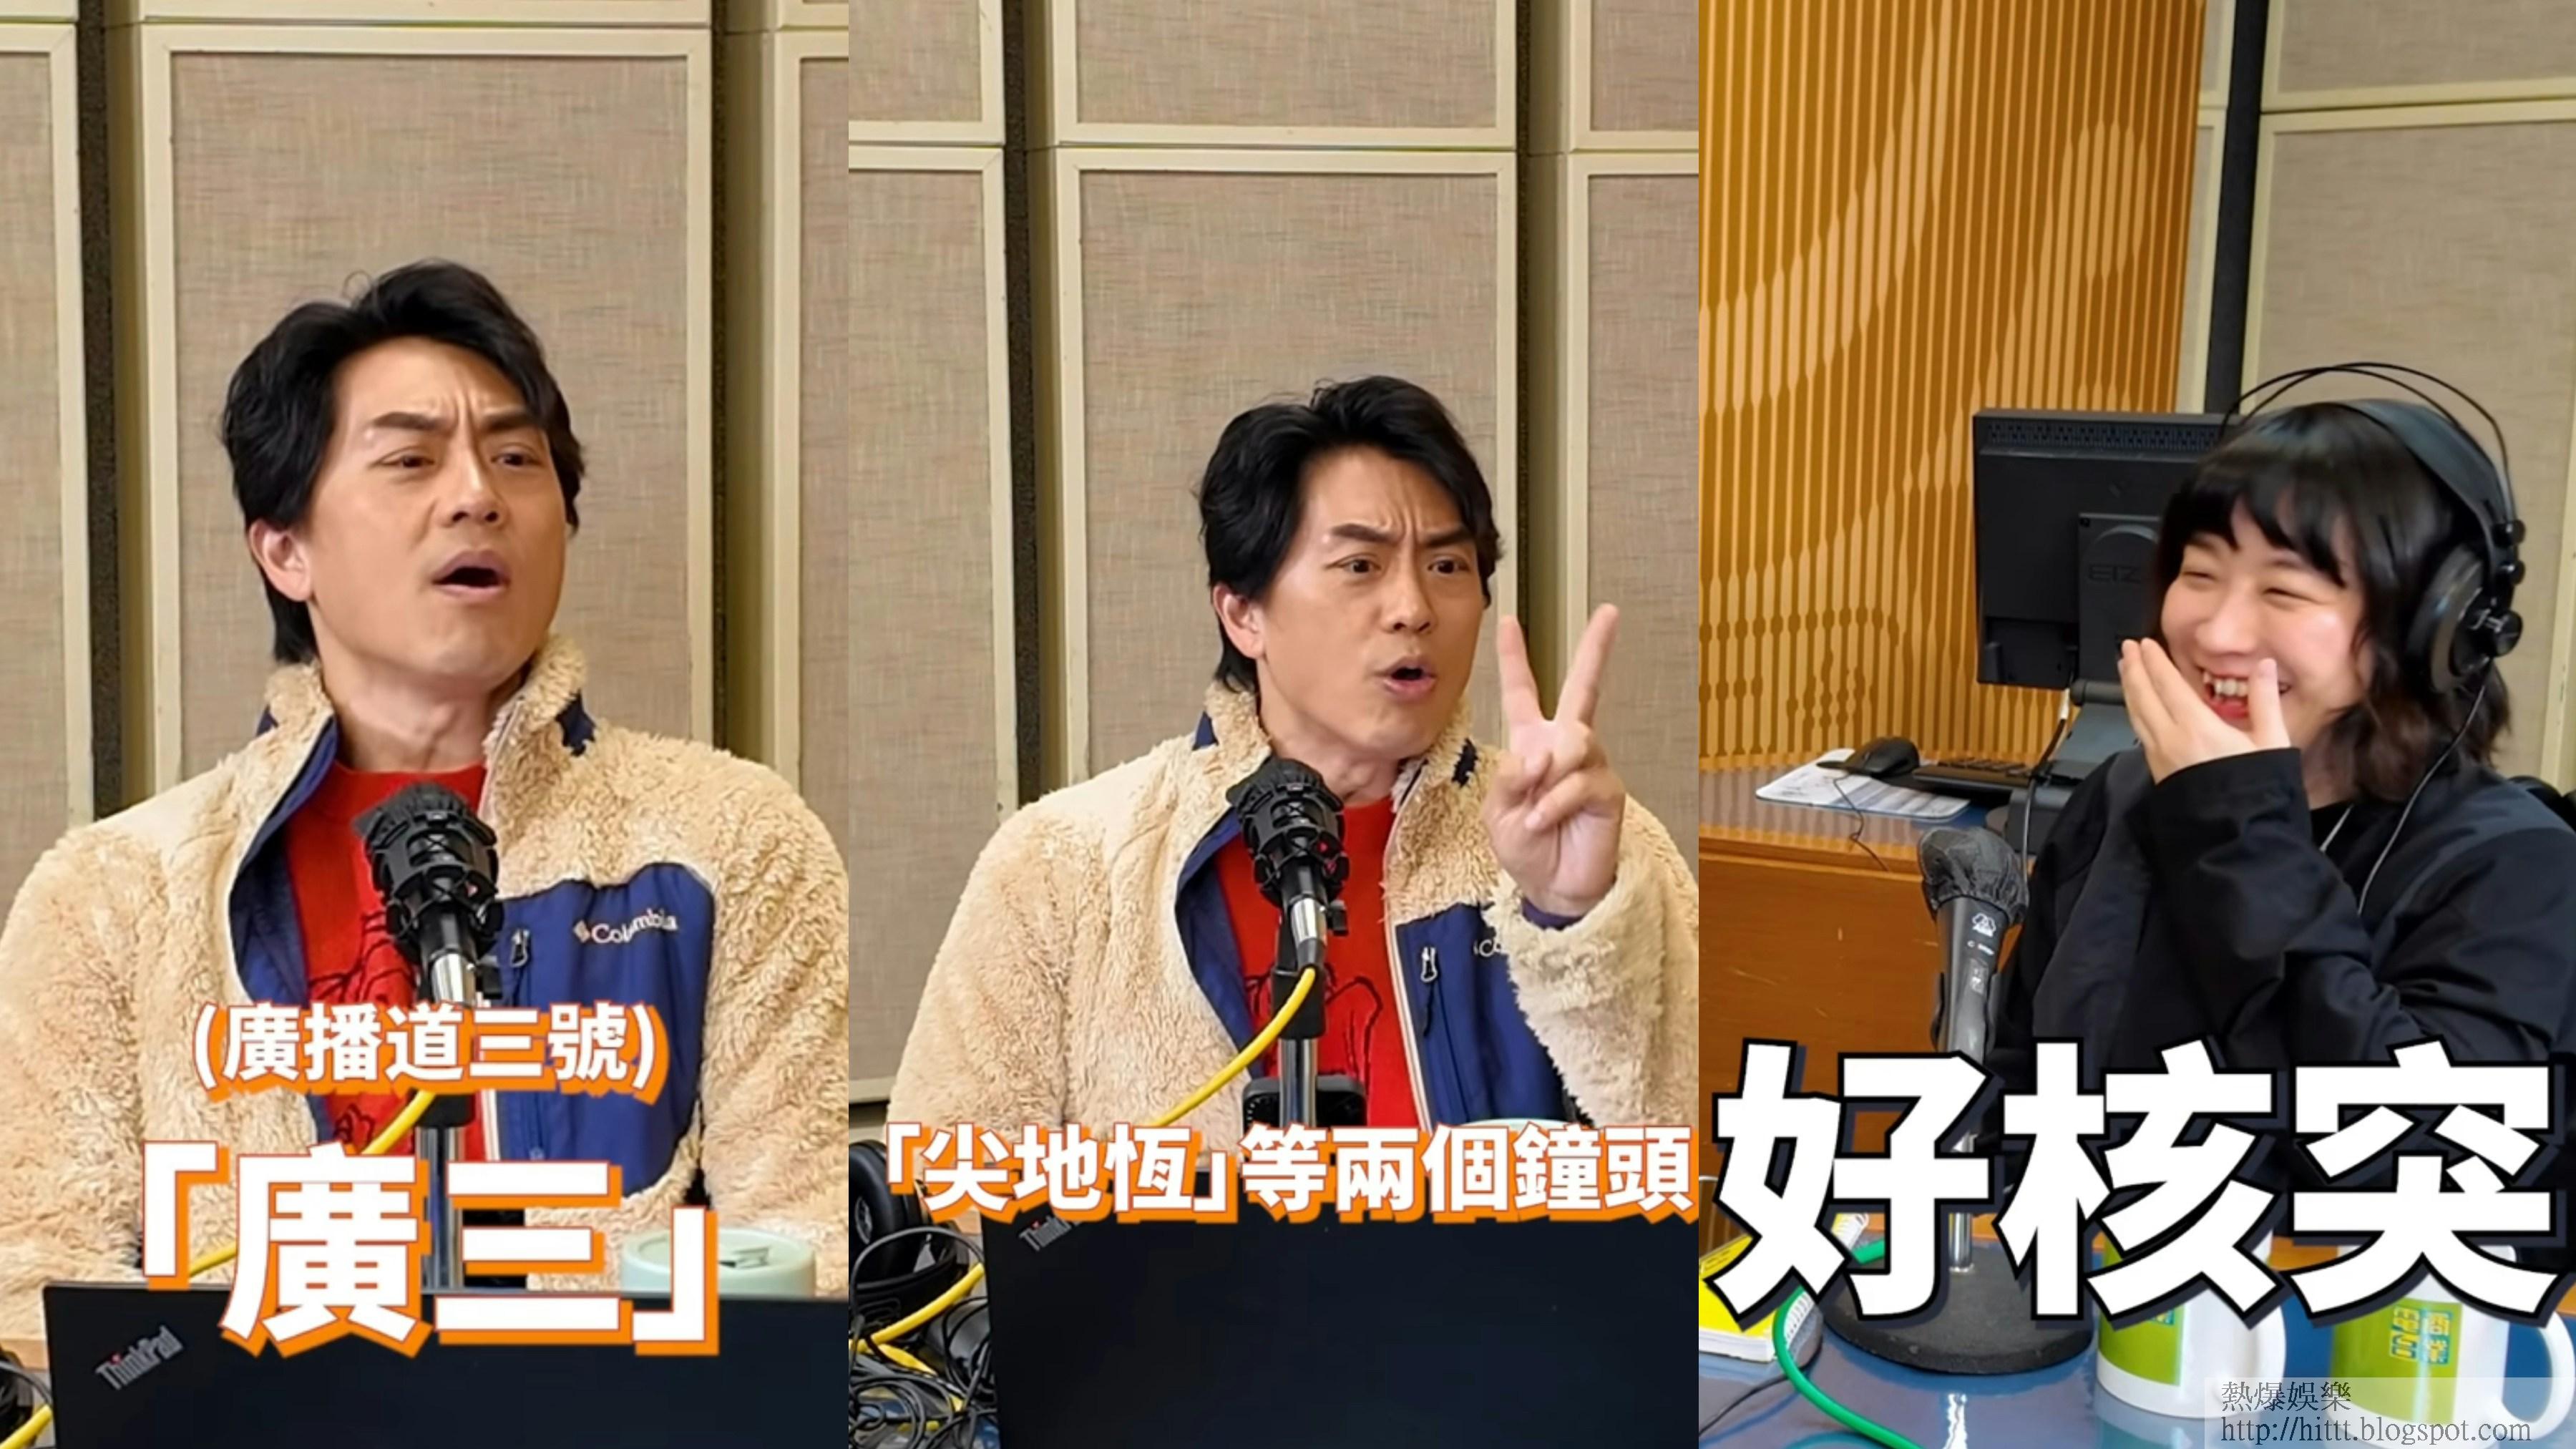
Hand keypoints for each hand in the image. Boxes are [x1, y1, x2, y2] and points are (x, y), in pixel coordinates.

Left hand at [1484, 606, 1626, 917]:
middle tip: (1611, 612)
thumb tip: (1539, 755)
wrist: (1552, 887)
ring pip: (1574, 740)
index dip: (1514, 657)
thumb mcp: (1497, 811)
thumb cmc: (1525, 848)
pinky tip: (1545, 822)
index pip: (1522, 693)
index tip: (1508, 620)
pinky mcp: (1608, 790)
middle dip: (1596, 649)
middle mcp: (1564, 746)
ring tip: (1535, 810)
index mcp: (1531, 743)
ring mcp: (1590, 765)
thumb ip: (1509, 778)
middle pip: (1584, 687)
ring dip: (1547, 776)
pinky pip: (1579, 780)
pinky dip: (1554, 804)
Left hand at [2118, 638, 2289, 782]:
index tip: (2144, 644)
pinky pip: (2139, 733)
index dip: (2154, 662)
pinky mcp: (2157, 773)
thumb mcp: (2271, 742)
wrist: (2238, 837)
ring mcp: (2160, 757)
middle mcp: (2170, 740)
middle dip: (2133, 669)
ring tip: (2125, 671)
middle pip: (2143, 696)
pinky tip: (2137, 709)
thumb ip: (2264, 701)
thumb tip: (2263, 666)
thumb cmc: (2258, 791)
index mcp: (2197, 727)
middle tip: (2125, 649)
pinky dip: (2135, 712)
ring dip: (2129, 689)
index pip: (2167, 685)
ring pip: (2135, 715)